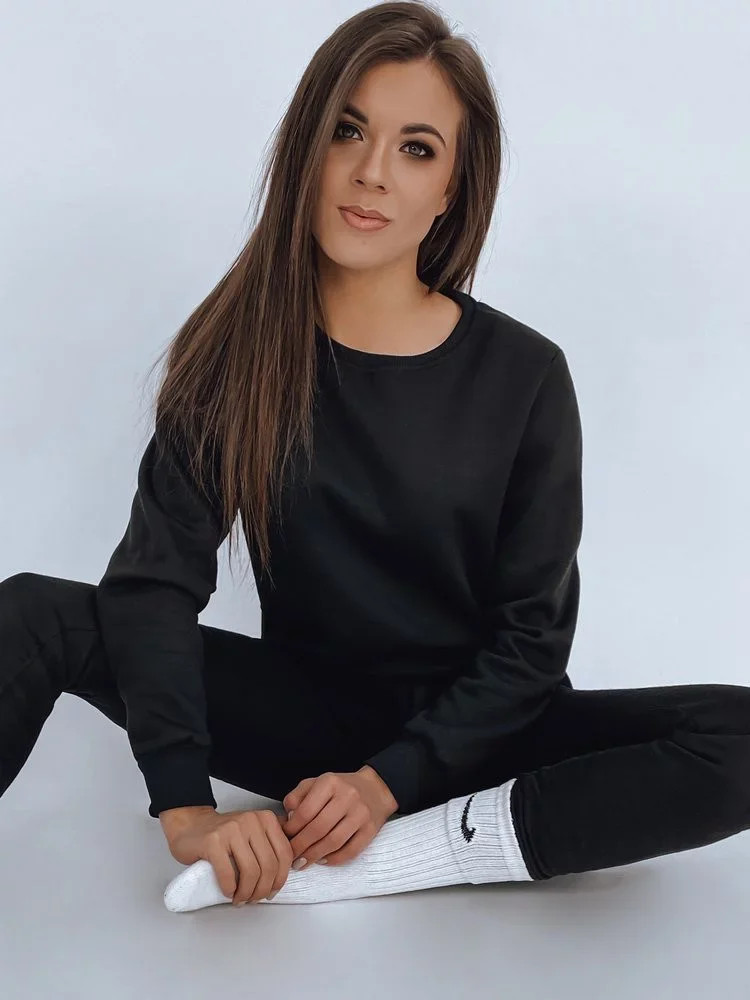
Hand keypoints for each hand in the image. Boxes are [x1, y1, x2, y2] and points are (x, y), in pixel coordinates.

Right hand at [162, 806, 293, 904]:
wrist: (190, 825)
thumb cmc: (224, 835)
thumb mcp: (254, 831)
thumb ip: (271, 843)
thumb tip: (293, 866)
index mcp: (266, 818)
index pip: (284, 853)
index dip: (281, 878)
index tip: (273, 890)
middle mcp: (251, 820)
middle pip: (269, 865)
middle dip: (263, 890)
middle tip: (254, 899)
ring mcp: (231, 829)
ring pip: (251, 872)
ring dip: (247, 893)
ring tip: (241, 899)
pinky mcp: (213, 842)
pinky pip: (228, 874)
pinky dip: (230, 890)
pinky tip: (228, 893)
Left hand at [280, 766, 397, 867]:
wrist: (375, 789)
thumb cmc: (339, 789)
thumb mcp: (315, 783)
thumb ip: (297, 797)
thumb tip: (288, 820)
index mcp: (330, 782)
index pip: (305, 811)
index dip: (291, 829)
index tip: (284, 839)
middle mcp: (348, 796)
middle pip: (318, 828)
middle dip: (300, 846)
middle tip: (290, 857)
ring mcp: (361, 814)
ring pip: (334, 842)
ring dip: (314, 856)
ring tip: (302, 863)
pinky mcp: (371, 829)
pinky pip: (351, 851)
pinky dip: (334, 859)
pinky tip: (322, 860)